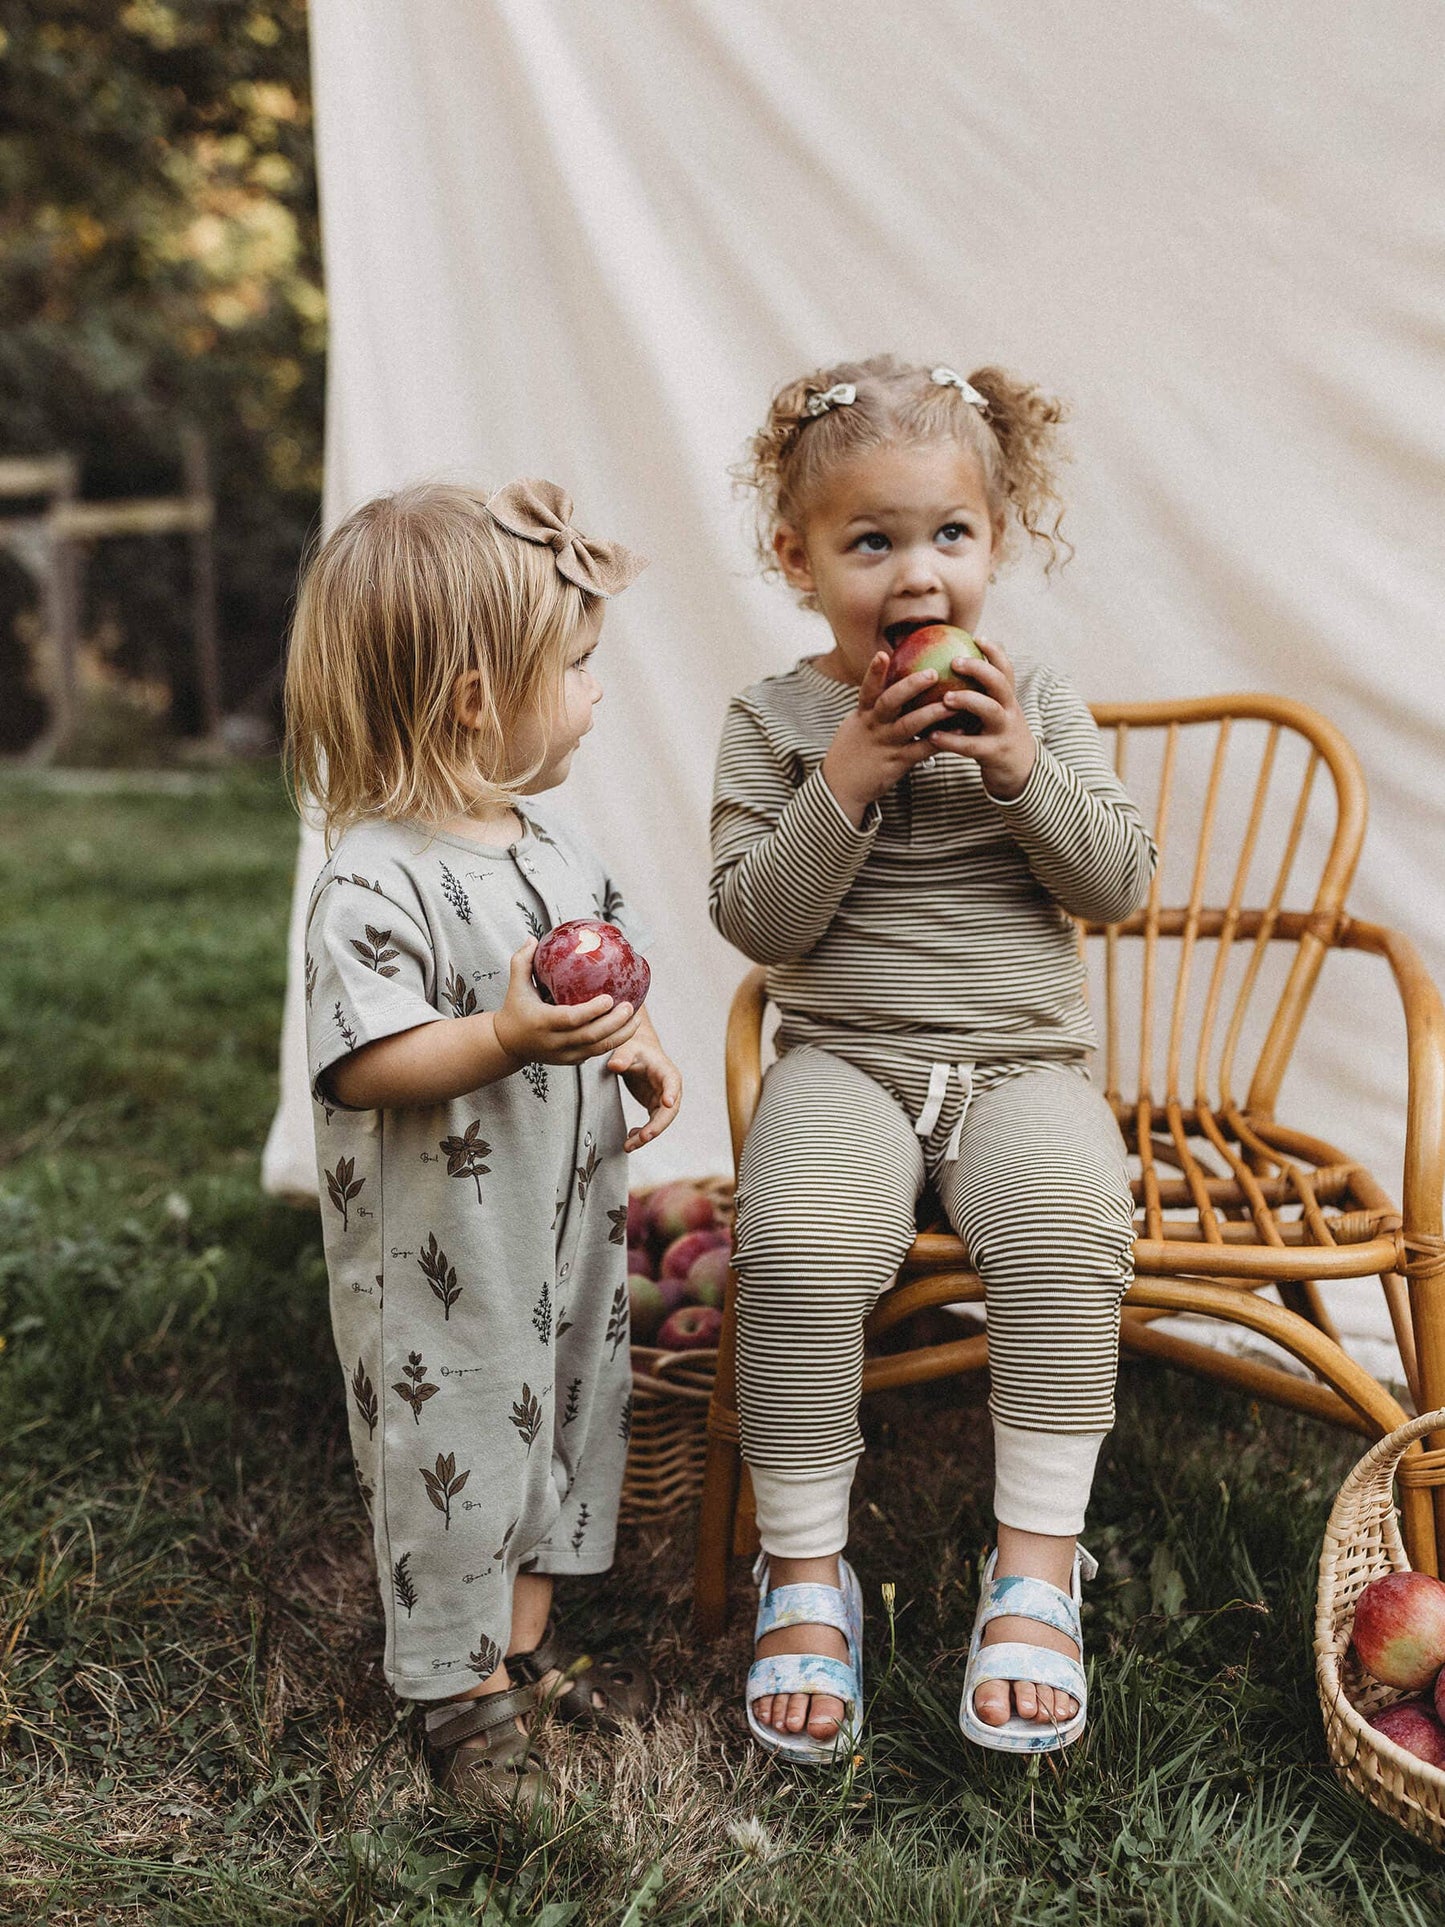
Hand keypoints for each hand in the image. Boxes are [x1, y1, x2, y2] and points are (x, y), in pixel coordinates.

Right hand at [493, 940, 641, 1066]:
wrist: (507, 1044)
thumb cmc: (514, 1009)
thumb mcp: (516, 985)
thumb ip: (522, 961)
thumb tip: (532, 938)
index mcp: (543, 1022)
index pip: (571, 1019)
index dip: (592, 1011)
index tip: (609, 998)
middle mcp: (554, 1042)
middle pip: (590, 1037)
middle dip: (614, 1023)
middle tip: (630, 1006)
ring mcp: (564, 1055)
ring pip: (597, 1049)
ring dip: (620, 1035)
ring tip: (635, 1019)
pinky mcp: (570, 1061)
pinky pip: (595, 1053)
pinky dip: (612, 1042)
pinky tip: (626, 1028)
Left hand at [607, 1016, 682, 1149]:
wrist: (637, 1052)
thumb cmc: (634, 1048)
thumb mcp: (627, 1049)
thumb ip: (622, 1057)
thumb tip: (614, 1065)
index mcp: (666, 1072)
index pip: (672, 1083)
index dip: (671, 1093)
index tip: (667, 1103)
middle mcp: (669, 1088)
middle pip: (669, 1110)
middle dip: (657, 1125)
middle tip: (643, 1137)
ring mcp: (663, 1099)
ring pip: (660, 1122)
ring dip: (647, 1135)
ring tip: (629, 1145)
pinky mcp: (655, 1106)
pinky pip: (652, 1124)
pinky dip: (642, 1133)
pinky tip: (630, 1139)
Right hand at [819, 651, 957, 824]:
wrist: (840, 788)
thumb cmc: (854, 753)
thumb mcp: (856, 726)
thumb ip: (872, 708)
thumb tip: (892, 685)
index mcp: (862, 715)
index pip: (867, 689)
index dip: (874, 671)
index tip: (884, 653)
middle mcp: (873, 727)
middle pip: (889, 701)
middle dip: (910, 686)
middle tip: (932, 672)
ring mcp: (885, 745)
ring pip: (909, 725)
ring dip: (932, 712)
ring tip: (953, 702)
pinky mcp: (896, 763)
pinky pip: (921, 750)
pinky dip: (941, 740)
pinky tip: (959, 731)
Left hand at [924, 636, 1036, 798]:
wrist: (1020, 772)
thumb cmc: (996, 735)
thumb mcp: (995, 711)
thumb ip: (980, 692)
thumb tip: (951, 663)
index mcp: (1007, 698)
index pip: (1005, 668)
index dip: (994, 651)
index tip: (977, 637)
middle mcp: (1008, 710)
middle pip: (999, 683)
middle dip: (979, 669)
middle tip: (954, 661)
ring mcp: (1003, 731)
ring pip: (989, 710)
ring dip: (967, 700)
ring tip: (945, 698)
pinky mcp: (993, 753)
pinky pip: (971, 745)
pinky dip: (952, 740)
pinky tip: (933, 735)